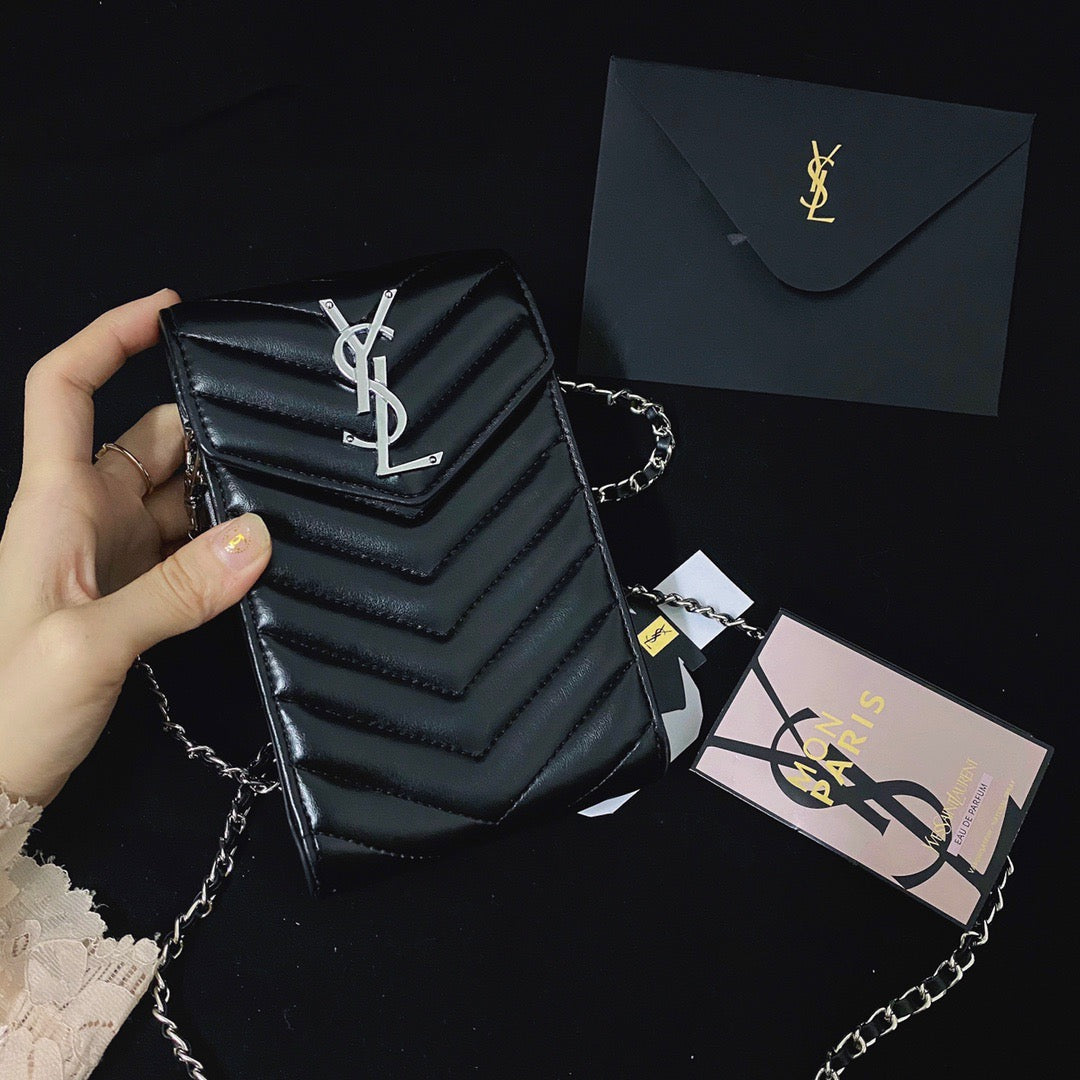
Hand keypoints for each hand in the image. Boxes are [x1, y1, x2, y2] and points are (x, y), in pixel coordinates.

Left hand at [0, 290, 271, 806]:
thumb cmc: (6, 708)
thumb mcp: (89, 646)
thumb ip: (178, 590)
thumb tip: (259, 537)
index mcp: (51, 505)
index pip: (65, 389)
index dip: (108, 338)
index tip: (170, 313)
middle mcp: (81, 516)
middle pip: (144, 437)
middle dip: (204, 431)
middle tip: (275, 444)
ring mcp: (110, 555)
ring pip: (175, 491)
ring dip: (222, 492)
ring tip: (282, 497)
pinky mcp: (134, 592)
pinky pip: (187, 544)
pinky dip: (222, 541)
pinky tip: (258, 551)